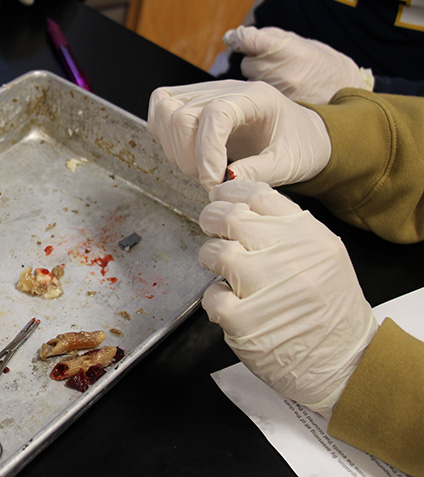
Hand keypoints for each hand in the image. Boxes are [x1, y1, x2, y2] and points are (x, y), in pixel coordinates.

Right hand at [147, 80, 330, 190]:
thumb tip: (226, 180)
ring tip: (200, 169)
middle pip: (182, 114)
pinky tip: (187, 154)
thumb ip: (259, 172)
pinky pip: (161, 108)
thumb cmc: (299, 145)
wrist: (301, 134)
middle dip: (188, 157)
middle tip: (209, 180)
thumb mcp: (289, 163)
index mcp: (256, 97)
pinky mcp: (190, 101)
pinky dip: (165, 135)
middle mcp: (226, 89)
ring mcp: (205, 92)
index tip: (212, 182)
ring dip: (175, 149)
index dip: (206, 151)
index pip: (215, 113)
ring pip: (165, 111)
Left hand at [198, 179, 376, 416]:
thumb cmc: (329, 311)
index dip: (230, 192)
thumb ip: (285, 229)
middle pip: (228, 216)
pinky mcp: (243, 320)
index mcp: (308, 236)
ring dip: (211, 259)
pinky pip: (211, 295)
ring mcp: (264, 287)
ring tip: (227, 273)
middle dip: (211, 219)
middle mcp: (287, 256)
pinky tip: (232, 306)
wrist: (346, 364)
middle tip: (213, 229)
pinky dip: (215, 300)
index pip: (258, 194)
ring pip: (214, 252)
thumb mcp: (322, 256)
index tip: (220, 197)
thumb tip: (238, 204)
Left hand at [223, 26, 373, 103]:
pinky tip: (283, 90)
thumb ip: (269, 37)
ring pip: (252, 81)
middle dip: (256, 60)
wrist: (344, 91)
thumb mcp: (301, 42)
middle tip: (276, 62)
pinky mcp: (276, 107)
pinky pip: (259, 95)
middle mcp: (279, 72)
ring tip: (285, 77)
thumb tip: (237, 35)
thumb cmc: (321, 62)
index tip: (232, 37)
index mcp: (286, 50)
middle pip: (247, 63)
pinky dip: (265, 92)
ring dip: (261, 77)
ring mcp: (276, 92)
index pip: (248, 40)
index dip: (238, 37)